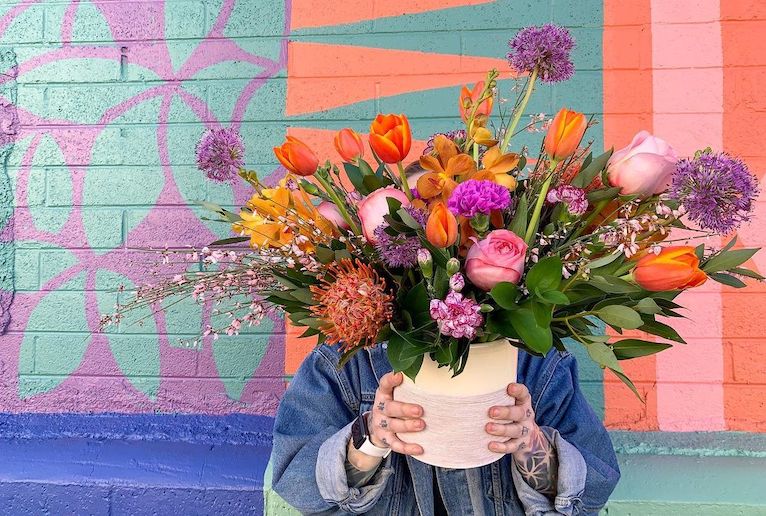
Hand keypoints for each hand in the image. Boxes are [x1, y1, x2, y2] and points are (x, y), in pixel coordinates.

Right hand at [367, 372, 424, 455]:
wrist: (376, 425)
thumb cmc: (393, 404)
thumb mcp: (395, 393)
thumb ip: (407, 384)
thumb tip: (428, 369)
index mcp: (383, 393)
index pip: (384, 384)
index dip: (391, 380)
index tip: (400, 376)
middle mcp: (380, 408)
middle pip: (390, 408)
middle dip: (405, 409)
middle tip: (420, 410)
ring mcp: (381, 424)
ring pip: (393, 426)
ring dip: (407, 426)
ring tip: (421, 425)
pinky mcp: (385, 439)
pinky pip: (395, 444)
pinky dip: (407, 447)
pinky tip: (419, 448)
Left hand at [486, 382, 558, 496]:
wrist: (530, 438)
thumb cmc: (511, 414)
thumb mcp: (510, 403)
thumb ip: (497, 396)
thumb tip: (470, 384)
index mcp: (523, 403)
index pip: (523, 394)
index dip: (518, 390)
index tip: (510, 387)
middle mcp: (526, 416)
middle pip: (519, 413)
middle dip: (505, 412)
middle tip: (491, 412)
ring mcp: (524, 431)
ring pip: (515, 430)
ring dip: (502, 429)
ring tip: (488, 428)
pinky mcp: (521, 445)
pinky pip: (512, 446)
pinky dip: (502, 447)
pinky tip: (491, 445)